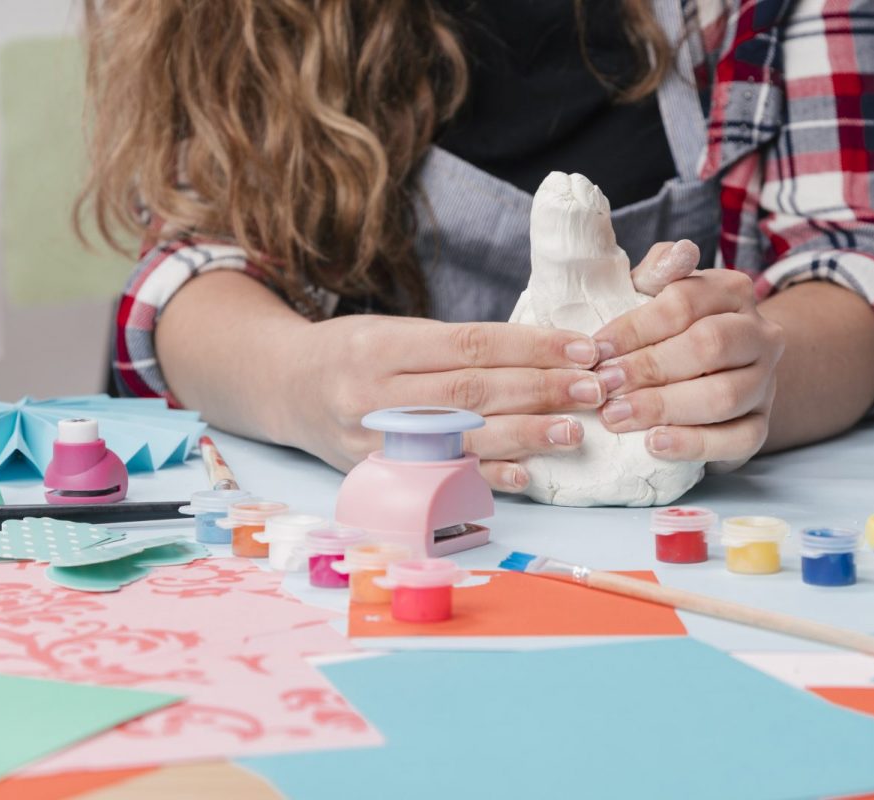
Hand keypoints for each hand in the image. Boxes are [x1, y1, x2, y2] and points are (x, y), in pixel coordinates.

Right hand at [285, 315, 605, 490]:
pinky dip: (484, 479)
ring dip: (524, 435)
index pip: (470, 345)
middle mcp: (374, 393)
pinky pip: (438, 480)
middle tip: (592, 388)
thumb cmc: (350, 353)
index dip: (531, 347)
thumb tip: (540, 353)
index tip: (581, 347)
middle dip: (539, 389)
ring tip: (574, 430)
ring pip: (460, 437)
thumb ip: (453, 345)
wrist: (281, 389)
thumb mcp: (390, 330)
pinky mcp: (378, 475)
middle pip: (471, 392)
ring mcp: (374, 440)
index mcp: (381, 345)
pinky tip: (525, 475)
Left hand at [591, 240, 783, 470]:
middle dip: (649, 368)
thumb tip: (677, 253)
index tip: (596, 350)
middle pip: (709, 346)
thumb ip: (656, 274)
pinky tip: (654, 444)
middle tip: (603, 386)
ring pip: (724, 396)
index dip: (636, 328)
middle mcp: (759, 333)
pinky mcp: (761, 426)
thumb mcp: (655, 295)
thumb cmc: (669, 331)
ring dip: (664, 408)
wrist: (713, 374)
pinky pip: (737, 440)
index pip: (685, 303)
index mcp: (732, 291)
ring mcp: (765, 382)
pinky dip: (693, 444)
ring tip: (617, 417)